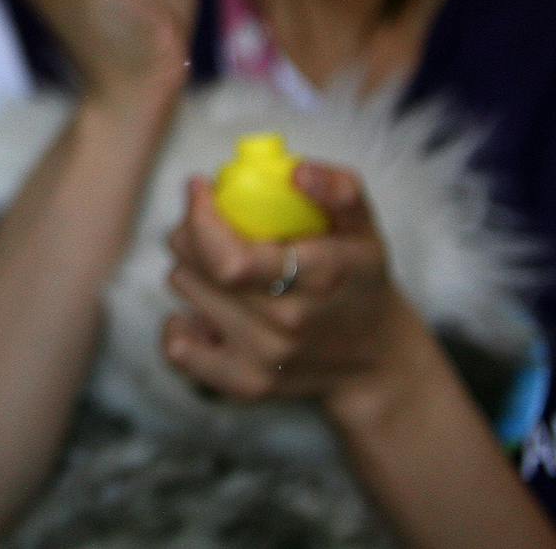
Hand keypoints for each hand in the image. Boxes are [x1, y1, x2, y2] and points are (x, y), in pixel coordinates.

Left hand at [160, 163, 417, 407]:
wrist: (375, 360)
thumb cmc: (359, 281)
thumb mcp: (364, 230)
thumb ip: (340, 190)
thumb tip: (297, 171)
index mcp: (317, 280)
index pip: (229, 260)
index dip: (200, 218)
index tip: (201, 187)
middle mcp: (286, 325)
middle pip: (195, 268)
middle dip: (190, 231)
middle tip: (210, 222)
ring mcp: (263, 359)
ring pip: (185, 290)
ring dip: (191, 268)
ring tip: (224, 264)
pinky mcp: (244, 385)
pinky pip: (180, 348)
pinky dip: (180, 323)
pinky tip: (207, 307)